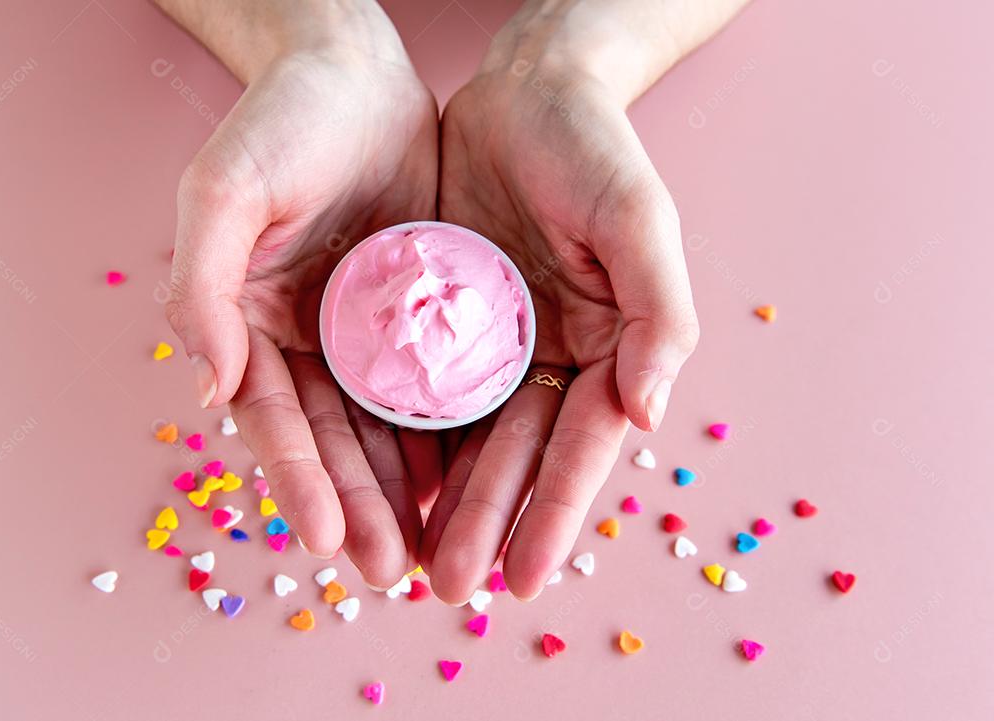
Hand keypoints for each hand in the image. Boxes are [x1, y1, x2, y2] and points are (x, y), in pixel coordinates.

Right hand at [159, 0, 436, 588]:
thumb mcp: (224, 191)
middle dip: (358, 505)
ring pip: (386, 424)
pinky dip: (448, 432)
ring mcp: (363, 331)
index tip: (323, 540)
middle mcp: (306, 339)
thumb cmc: (280, 123)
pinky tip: (468, 480)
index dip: (296, 478)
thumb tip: (206, 392)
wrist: (354, 72)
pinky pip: (435, 382)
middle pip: (332, 438)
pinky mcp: (417, 314)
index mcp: (249, 322)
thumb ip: (201, 287)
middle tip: (388, 571)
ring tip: (432, 550)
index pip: (272, 416)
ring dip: (406, 489)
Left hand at [419, 18, 706, 602]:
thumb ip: (658, 314)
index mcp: (607, 347)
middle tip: (448, 588)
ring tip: (407, 561)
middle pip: (516, 453)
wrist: (526, 91)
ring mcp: (494, 344)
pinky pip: (418, 388)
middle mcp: (550, 357)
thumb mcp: (637, 219)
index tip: (523, 578)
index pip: (580, 443)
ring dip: (441, 500)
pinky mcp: (440, 322)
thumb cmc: (593, 148)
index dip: (555, 511)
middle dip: (486, 521)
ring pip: (464, 436)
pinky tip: (381, 484)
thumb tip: (651, 417)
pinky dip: (403, 438)